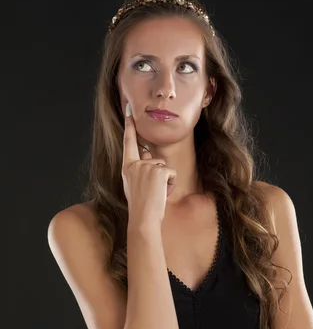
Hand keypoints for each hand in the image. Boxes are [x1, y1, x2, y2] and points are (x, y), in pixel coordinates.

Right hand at [122, 102, 176, 228]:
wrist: (143, 218)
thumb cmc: (141, 206)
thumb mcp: (134, 185)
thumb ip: (140, 169)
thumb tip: (148, 155)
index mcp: (126, 167)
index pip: (129, 142)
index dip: (130, 126)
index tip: (129, 110)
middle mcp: (135, 164)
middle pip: (154, 160)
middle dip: (159, 175)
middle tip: (153, 193)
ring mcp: (146, 166)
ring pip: (164, 167)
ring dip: (165, 182)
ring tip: (156, 195)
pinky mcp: (159, 171)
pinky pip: (171, 174)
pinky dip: (170, 185)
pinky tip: (162, 194)